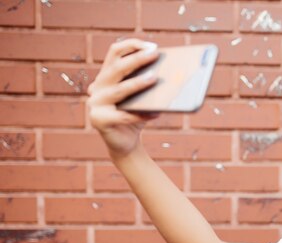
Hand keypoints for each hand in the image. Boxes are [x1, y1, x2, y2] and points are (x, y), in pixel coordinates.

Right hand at [87, 38, 161, 156]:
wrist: (126, 143)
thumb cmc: (136, 116)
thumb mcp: (142, 97)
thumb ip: (148, 83)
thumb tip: (172, 73)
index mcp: (107, 76)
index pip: (115, 52)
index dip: (132, 46)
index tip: (152, 46)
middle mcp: (97, 87)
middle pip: (117, 68)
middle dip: (137, 59)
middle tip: (155, 54)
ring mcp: (95, 103)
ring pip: (119, 90)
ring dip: (137, 83)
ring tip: (154, 79)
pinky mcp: (99, 120)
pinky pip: (124, 116)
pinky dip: (141, 115)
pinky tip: (156, 114)